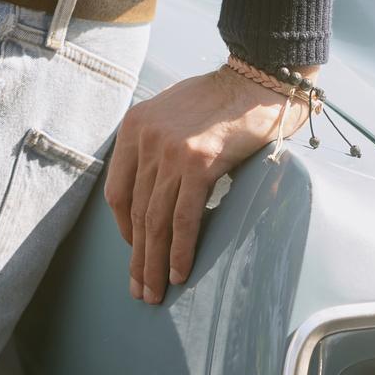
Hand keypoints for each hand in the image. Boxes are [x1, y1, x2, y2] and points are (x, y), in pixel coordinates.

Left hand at [104, 61, 320, 303]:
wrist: (256, 81)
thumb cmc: (220, 102)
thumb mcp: (171, 114)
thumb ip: (156, 146)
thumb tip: (152, 191)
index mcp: (134, 127)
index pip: (117, 190)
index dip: (124, 227)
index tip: (135, 249)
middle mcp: (146, 139)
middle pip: (135, 211)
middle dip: (137, 256)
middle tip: (139, 289)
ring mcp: (171, 152)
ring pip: (155, 221)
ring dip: (154, 263)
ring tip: (155, 293)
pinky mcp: (199, 164)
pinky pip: (184, 218)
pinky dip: (179, 250)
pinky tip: (178, 274)